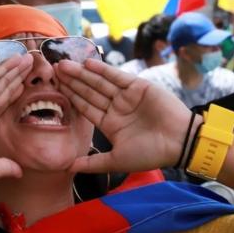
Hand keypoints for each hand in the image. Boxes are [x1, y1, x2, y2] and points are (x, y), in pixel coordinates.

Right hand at [0, 54, 32, 184]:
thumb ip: (6, 167)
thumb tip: (20, 172)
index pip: (4, 105)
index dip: (16, 93)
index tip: (27, 85)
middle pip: (6, 89)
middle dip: (18, 77)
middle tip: (32, 64)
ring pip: (2, 81)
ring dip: (16, 69)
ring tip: (30, 57)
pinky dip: (5, 67)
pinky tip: (17, 58)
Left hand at [55, 59, 192, 173]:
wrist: (180, 143)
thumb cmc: (150, 154)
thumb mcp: (116, 161)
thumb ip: (92, 163)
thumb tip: (67, 168)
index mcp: (110, 124)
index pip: (86, 108)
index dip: (70, 97)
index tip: (55, 88)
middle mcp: (116, 108)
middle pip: (89, 92)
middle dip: (72, 81)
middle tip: (53, 69)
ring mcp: (127, 97)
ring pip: (100, 83)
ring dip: (82, 73)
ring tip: (64, 64)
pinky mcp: (139, 87)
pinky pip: (117, 77)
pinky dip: (103, 70)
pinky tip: (87, 64)